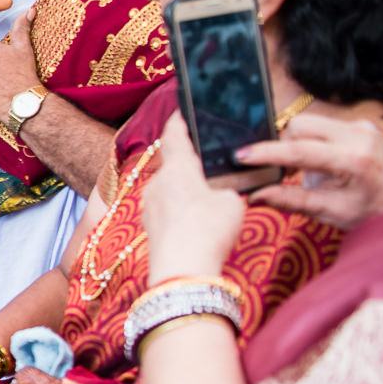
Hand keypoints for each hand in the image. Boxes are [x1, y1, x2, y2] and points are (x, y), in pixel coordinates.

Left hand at [142, 113, 245, 282]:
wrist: (183, 273)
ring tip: (207, 193)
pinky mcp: (149, 225)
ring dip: (185, 186)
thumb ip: (229, 185)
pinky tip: (195, 218)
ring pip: (169, 187)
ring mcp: (149, 205)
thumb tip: (225, 186)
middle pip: (173, 163)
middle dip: (189, 161)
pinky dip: (179, 206)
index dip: (180, 120)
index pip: (174, 134)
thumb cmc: (209, 231)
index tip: (182, 111)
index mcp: (178, 168)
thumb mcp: (234, 200)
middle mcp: (157, 182)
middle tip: (209, 160)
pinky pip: (165, 207)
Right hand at [242, 111, 382, 228]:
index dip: (267, 152)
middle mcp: (358, 136)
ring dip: (298, 142)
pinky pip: (324, 125)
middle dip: (283, 144)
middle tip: (281, 169)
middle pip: (301, 125)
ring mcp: (361, 127)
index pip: (299, 150)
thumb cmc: (369, 212)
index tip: (242, 155)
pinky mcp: (361, 125)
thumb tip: (255, 196)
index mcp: (352, 160)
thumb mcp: (328, 212)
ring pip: (310, 122)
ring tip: (304, 167)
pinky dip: (312, 141)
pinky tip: (320, 161)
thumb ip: (290, 200)